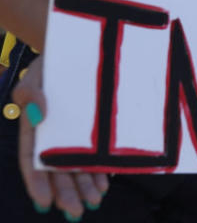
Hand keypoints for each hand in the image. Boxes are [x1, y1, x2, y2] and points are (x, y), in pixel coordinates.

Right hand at [13, 57, 109, 218]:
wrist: (79, 47)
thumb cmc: (50, 64)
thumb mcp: (34, 76)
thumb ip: (31, 94)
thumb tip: (38, 115)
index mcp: (35, 129)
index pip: (33, 161)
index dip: (37, 183)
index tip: (44, 203)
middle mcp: (55, 136)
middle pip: (58, 170)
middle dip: (67, 193)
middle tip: (77, 211)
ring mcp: (76, 133)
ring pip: (79, 165)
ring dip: (86, 185)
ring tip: (96, 200)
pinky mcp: (96, 128)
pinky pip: (98, 151)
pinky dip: (102, 167)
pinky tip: (107, 181)